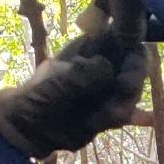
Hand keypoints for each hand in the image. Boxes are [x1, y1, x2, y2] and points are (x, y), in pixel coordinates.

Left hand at [0, 24, 150, 159]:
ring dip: (126, 103)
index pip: (120, 35)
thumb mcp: (61, 80)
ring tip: (109, 115)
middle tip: (125, 88)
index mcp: (90, 48)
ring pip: (132, 90)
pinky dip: (129, 117)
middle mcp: (104, 65)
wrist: (29, 129)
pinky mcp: (109, 112)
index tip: (130, 56)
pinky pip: (126, 112)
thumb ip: (87, 72)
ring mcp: (108, 89)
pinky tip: (133, 120)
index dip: (131, 42)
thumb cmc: (39, 96)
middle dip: (134, 76)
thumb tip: (110, 69)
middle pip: (134, 62)